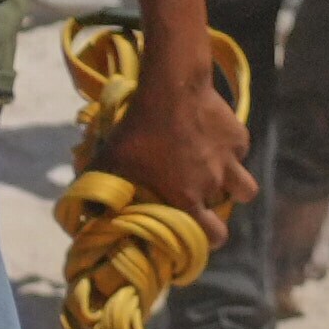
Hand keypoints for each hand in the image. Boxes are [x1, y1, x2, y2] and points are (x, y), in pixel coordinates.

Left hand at [86, 54, 255, 236]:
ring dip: (233, 185)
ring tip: (214, 176)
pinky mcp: (239, 138)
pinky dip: (228, 150)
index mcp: (187, 199)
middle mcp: (214, 185)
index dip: (208, 240)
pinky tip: (210, 139)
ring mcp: (231, 161)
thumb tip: (84, 214)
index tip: (198, 236)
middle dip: (220, 215)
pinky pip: (238, 152)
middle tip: (204, 206)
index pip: (212, 237)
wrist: (172, 89)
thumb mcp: (110, 162)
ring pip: (245, 186)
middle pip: (228, 213)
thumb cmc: (137, 130)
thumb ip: (100, 191)